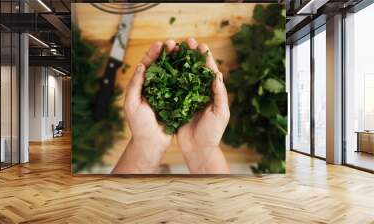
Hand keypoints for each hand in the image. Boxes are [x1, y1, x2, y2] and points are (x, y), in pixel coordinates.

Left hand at [112, 41, 176, 173]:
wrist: (151, 143)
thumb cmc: (139, 125)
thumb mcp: (132, 104)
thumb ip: (135, 85)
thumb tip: (141, 66)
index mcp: (142, 85)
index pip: (147, 65)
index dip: (153, 53)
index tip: (160, 44)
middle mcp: (154, 87)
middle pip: (161, 65)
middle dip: (168, 53)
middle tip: (175, 43)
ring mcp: (166, 93)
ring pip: (173, 73)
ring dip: (178, 61)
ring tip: (185, 51)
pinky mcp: (176, 100)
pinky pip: (181, 85)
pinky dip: (187, 76)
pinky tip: (193, 68)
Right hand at [177, 38, 230, 173]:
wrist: (198, 149)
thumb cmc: (213, 133)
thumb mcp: (220, 113)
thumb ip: (219, 94)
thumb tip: (217, 74)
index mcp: (212, 93)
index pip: (209, 71)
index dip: (204, 57)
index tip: (199, 45)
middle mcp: (200, 92)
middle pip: (195, 69)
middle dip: (191, 55)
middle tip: (185, 42)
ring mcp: (188, 97)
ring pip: (183, 76)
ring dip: (179, 62)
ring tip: (173, 50)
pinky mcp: (177, 104)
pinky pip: (173, 88)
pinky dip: (169, 77)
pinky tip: (163, 68)